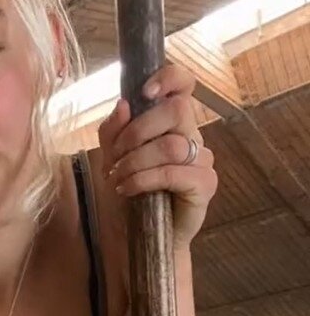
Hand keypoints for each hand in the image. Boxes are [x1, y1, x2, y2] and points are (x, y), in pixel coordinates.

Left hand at [98, 64, 216, 248]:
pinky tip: (128, 189)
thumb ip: (113, 131)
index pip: (184, 84)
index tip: (144, 93)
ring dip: (135, 161)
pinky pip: (174, 172)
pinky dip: (144, 179)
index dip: (169, 78)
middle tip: (115, 157)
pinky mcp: (205, 184)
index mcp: (172, 122)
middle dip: (137, 132)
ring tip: (117, 178)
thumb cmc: (130, 194)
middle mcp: (192, 136)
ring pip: (172, 145)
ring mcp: (202, 160)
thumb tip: (122, 104)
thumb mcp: (111, 159)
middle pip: (176, 110)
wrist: (140, 237)